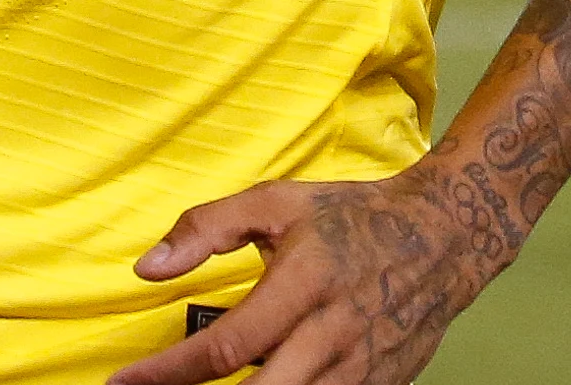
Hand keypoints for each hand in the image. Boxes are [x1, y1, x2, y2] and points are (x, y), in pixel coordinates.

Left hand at [107, 166, 510, 384]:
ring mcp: (362, 368)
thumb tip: (145, 269)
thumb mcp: (277, 203)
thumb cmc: (352, 216)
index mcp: (304, 282)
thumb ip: (206, 228)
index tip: (124, 383)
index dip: (168, 373)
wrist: (446, 235)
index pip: (226, 347)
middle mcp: (334, 333)